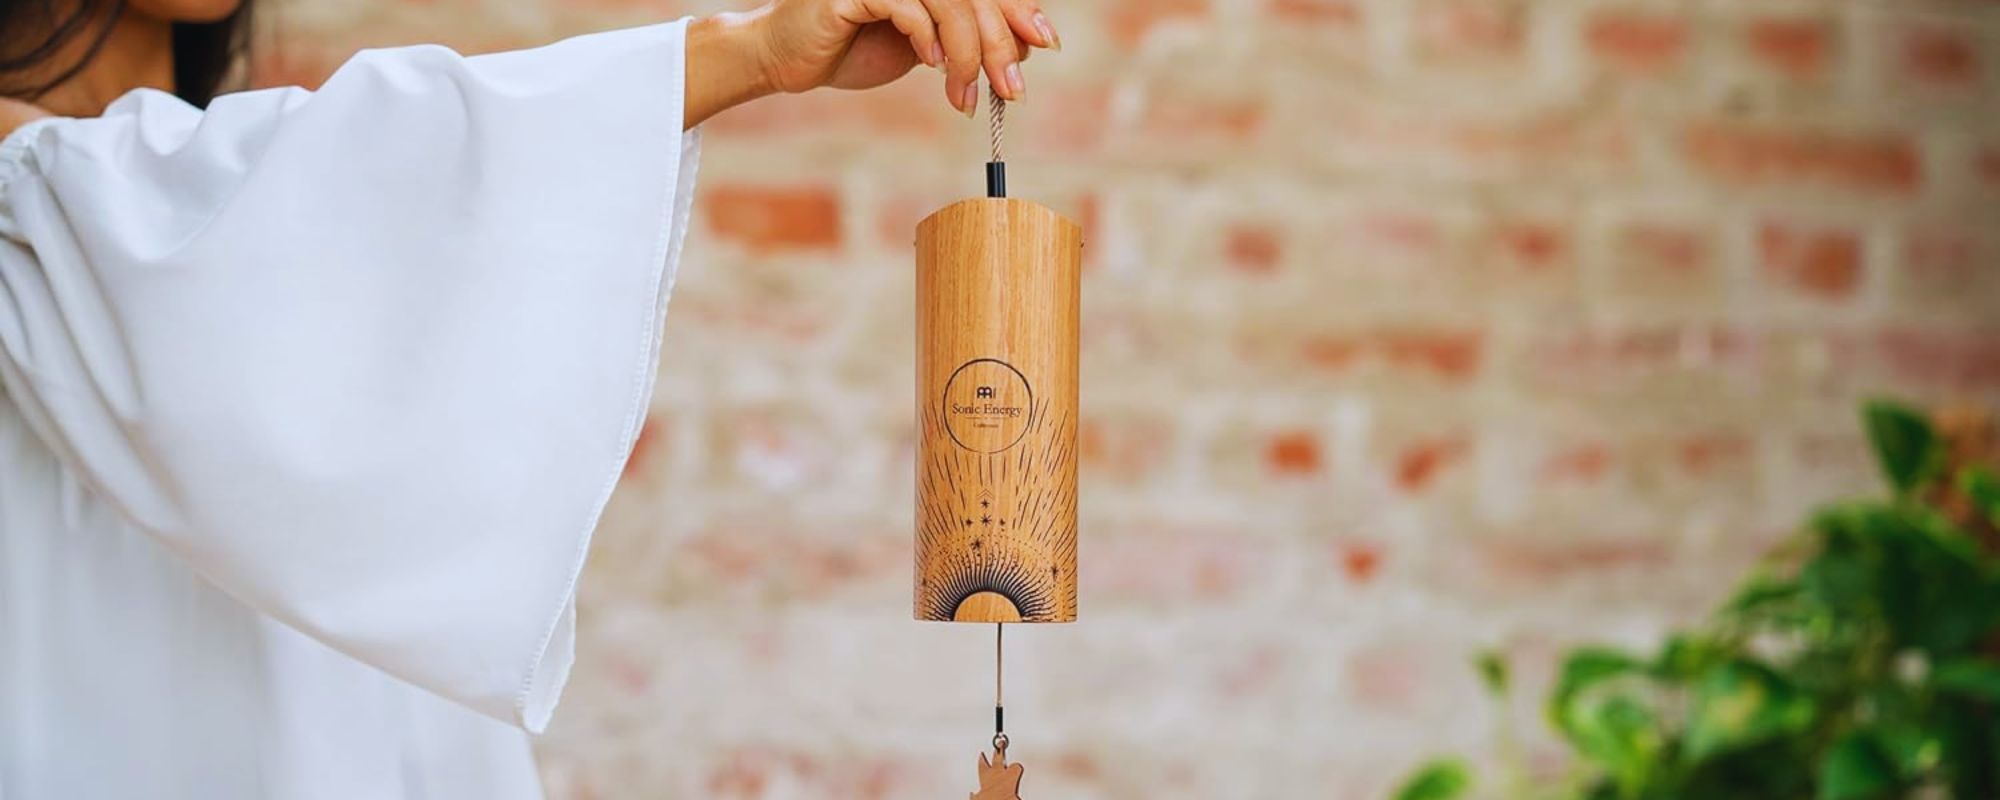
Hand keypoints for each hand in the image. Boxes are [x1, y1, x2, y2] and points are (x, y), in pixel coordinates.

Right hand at [751, 0, 1059, 114]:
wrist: (789, 59)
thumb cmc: (855, 50)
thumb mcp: (925, 47)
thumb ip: (965, 39)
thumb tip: (1024, 46)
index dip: (1019, 10)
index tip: (1046, 42)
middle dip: (1000, 44)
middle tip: (1011, 90)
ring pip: (950, 2)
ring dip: (967, 55)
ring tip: (964, 96)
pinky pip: (907, 6)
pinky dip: (927, 37)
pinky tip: (932, 67)